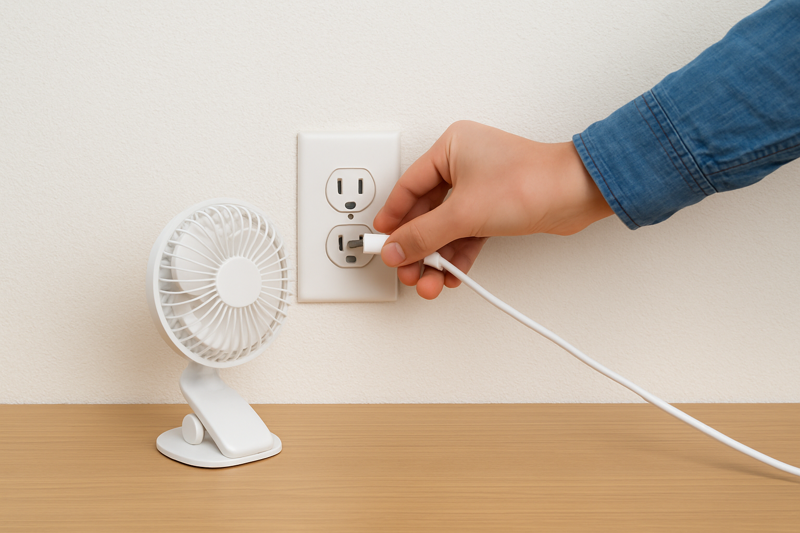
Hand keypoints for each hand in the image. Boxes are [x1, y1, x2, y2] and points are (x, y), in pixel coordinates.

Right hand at [373, 120, 613, 298]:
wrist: (576, 194)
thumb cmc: (531, 181)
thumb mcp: (463, 212)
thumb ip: (423, 234)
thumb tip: (395, 248)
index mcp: (450, 148)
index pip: (407, 187)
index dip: (393, 218)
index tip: (382, 241)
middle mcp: (463, 164)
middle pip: (425, 212)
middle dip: (417, 246)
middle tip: (407, 269)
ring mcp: (479, 187)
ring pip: (446, 227)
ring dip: (437, 256)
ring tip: (429, 280)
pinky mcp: (494, 208)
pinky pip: (465, 233)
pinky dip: (457, 254)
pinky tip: (450, 274)